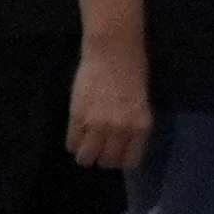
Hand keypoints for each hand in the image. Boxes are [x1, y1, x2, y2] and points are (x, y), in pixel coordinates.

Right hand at [66, 40, 150, 171]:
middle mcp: (121, 129)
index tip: (116, 154)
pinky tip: (78, 132)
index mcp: (141, 125)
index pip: (130, 161)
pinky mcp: (78, 116)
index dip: (121, 160)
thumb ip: (133, 124)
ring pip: (86, 158)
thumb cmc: (133, 71)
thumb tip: (122, 143)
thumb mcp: (141, 102)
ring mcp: (98, 124)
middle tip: (100, 146)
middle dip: (102, 157)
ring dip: (85, 153)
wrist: (114, 51)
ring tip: (86, 142)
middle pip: (106, 162)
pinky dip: (73, 142)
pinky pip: (71, 143)